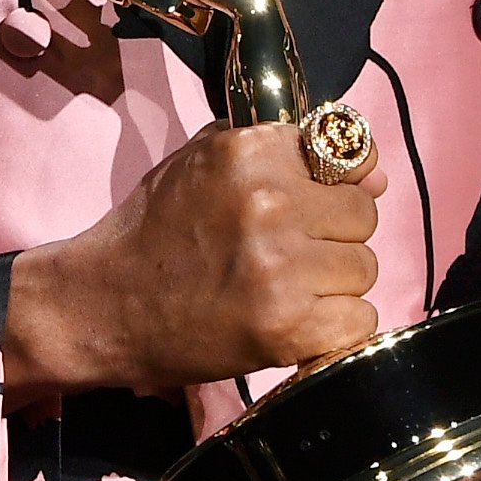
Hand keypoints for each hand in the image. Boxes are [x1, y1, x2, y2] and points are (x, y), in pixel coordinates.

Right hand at [1, 123, 382, 398]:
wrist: (104, 306)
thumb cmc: (155, 231)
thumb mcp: (201, 164)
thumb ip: (282, 153)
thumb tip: (375, 175)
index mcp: (246, 153)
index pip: (349, 158)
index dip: (334, 184)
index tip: (312, 203)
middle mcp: (267, 203)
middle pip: (363, 215)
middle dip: (333, 235)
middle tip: (284, 252)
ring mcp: (280, 269)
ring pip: (365, 269)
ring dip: (333, 283)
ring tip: (281, 288)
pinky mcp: (287, 328)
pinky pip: (360, 320)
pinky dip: (332, 327)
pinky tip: (290, 321)